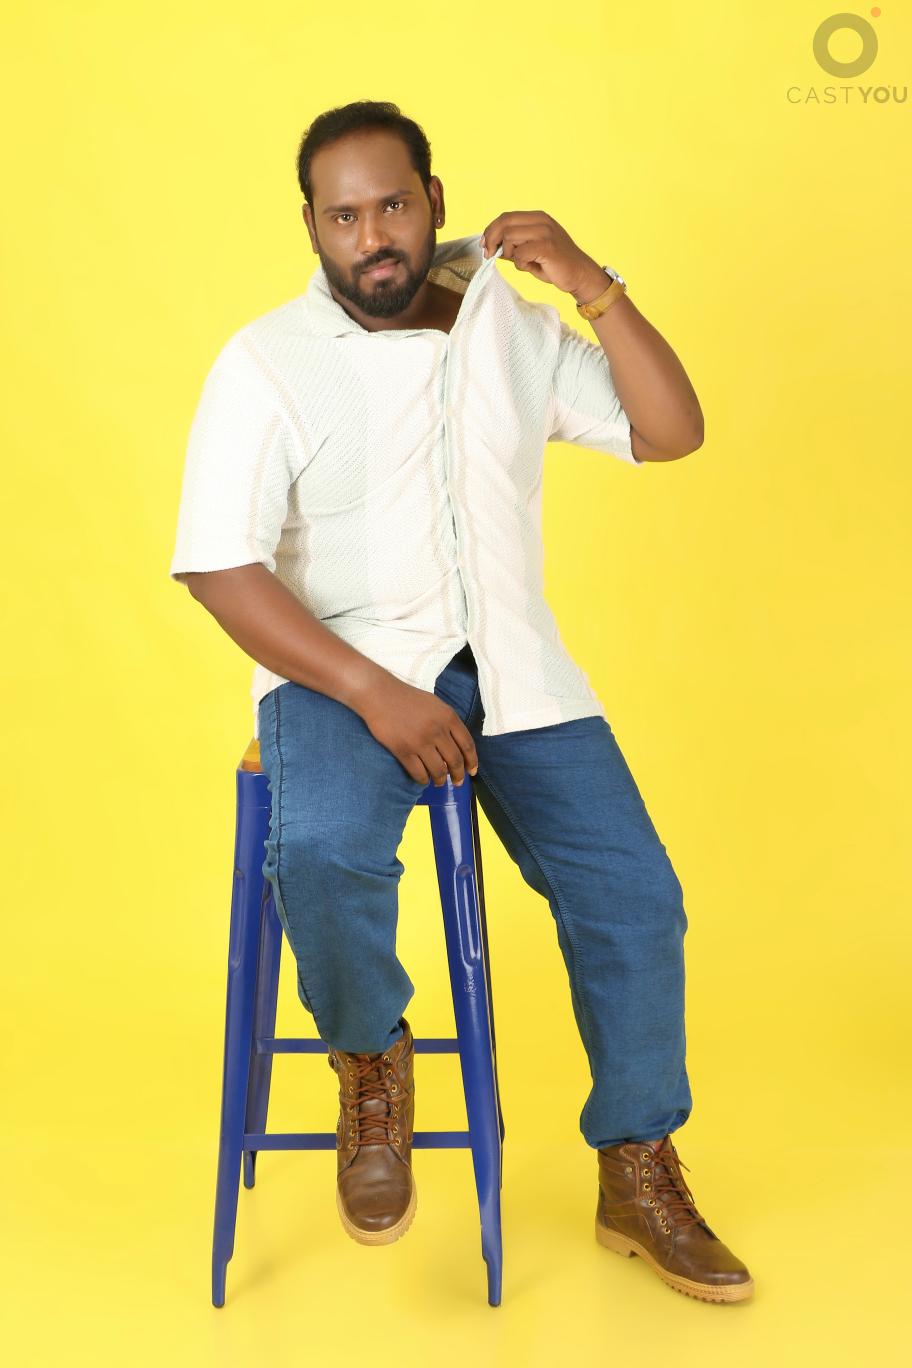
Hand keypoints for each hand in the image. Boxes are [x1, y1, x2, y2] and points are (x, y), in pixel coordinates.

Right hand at [357, 674, 478, 787]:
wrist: (380, 695)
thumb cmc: (408, 699)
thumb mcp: (435, 705)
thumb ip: (448, 723)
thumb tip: (456, 747)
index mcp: (448, 717)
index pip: (467, 745)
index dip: (472, 761)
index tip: (472, 772)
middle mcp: (437, 730)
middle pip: (455, 761)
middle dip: (458, 775)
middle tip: (457, 782)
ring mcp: (420, 742)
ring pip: (438, 770)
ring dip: (440, 780)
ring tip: (438, 782)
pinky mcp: (403, 751)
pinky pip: (418, 773)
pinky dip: (423, 780)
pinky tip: (423, 779)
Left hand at [479, 211, 603, 299]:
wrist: (580, 275)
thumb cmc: (555, 265)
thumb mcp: (532, 252)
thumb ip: (515, 246)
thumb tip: (492, 247)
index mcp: (538, 218)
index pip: (506, 217)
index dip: (491, 230)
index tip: (485, 245)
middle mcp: (541, 220)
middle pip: (504, 222)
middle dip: (491, 239)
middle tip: (489, 255)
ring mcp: (545, 232)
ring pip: (509, 236)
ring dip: (509, 254)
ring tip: (521, 263)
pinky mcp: (547, 247)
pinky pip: (520, 254)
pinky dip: (520, 264)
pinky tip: (530, 267)